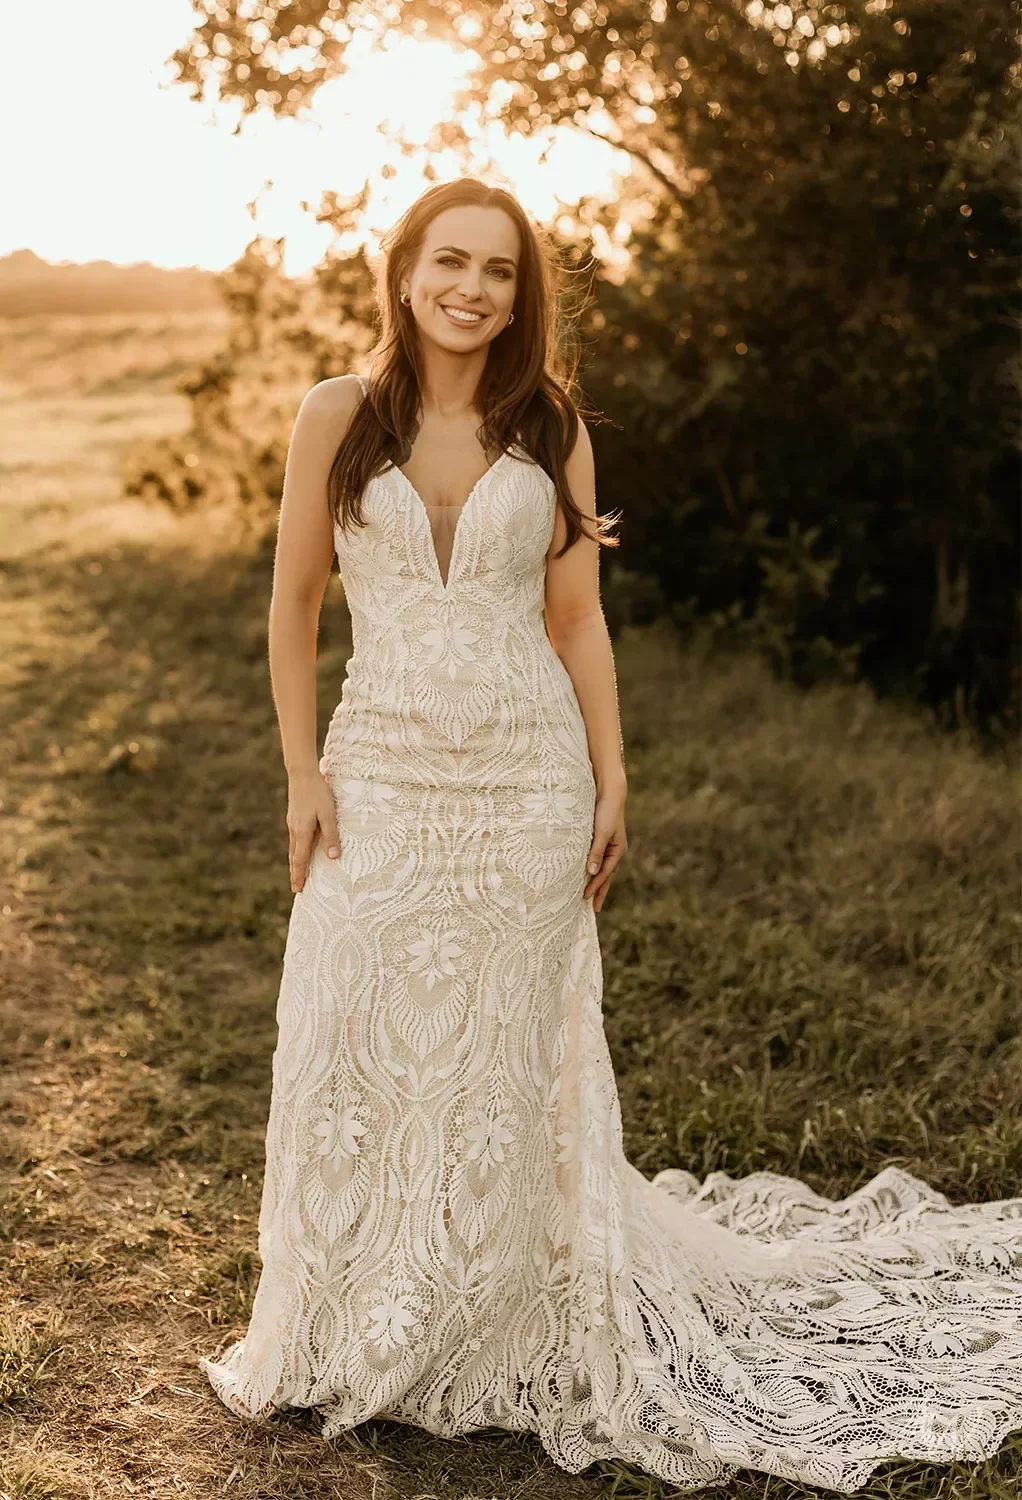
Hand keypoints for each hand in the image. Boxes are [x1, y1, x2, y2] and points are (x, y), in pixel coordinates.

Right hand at [287, 769, 340, 892]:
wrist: (302, 774)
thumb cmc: (318, 793)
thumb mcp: (329, 814)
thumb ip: (331, 836)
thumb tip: (333, 857)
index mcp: (302, 832)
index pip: (300, 859)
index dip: (299, 875)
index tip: (298, 889)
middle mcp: (294, 830)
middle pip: (294, 856)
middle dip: (295, 873)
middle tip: (296, 888)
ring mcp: (292, 823)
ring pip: (293, 848)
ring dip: (295, 862)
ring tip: (297, 873)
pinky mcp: (294, 817)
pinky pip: (294, 839)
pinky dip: (296, 850)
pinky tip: (299, 849)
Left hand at [584, 782, 626, 913]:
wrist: (609, 793)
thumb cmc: (606, 812)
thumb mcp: (602, 833)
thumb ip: (596, 852)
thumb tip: (592, 872)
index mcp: (618, 850)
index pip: (605, 874)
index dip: (595, 886)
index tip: (585, 898)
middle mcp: (614, 850)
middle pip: (606, 875)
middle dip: (600, 891)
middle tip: (594, 908)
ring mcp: (608, 845)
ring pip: (601, 868)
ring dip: (596, 882)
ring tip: (589, 896)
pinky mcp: (600, 839)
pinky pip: (596, 859)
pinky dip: (592, 868)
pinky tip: (586, 874)